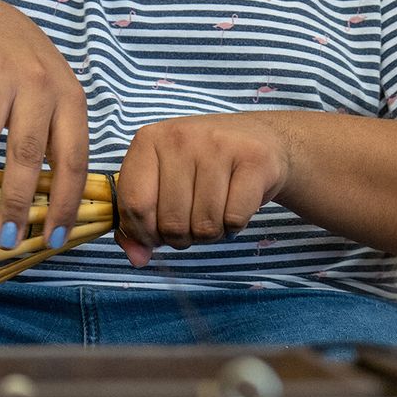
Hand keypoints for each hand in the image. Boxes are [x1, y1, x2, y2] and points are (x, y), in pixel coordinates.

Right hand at [0, 0, 88, 250]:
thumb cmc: (25, 79)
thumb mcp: (54, 105)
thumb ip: (54, 151)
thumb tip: (47, 222)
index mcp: (70, 101)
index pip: (72, 160)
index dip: (64, 203)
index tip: (51, 240)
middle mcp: (39, 83)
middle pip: (29, 149)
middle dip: (18, 199)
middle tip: (6, 238)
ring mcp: (1, 68)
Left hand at [114, 113, 293, 267]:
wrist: (262, 139)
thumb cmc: (204, 167)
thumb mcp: (164, 184)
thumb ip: (140, 222)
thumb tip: (137, 258)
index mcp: (149, 141)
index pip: (134, 205)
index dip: (146, 233)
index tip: (159, 231)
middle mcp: (180, 137)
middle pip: (171, 223)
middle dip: (183, 237)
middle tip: (194, 218)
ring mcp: (217, 145)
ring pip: (204, 226)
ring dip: (210, 233)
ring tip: (216, 211)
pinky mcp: (253, 160)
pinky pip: (234, 220)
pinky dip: (235, 226)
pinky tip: (235, 205)